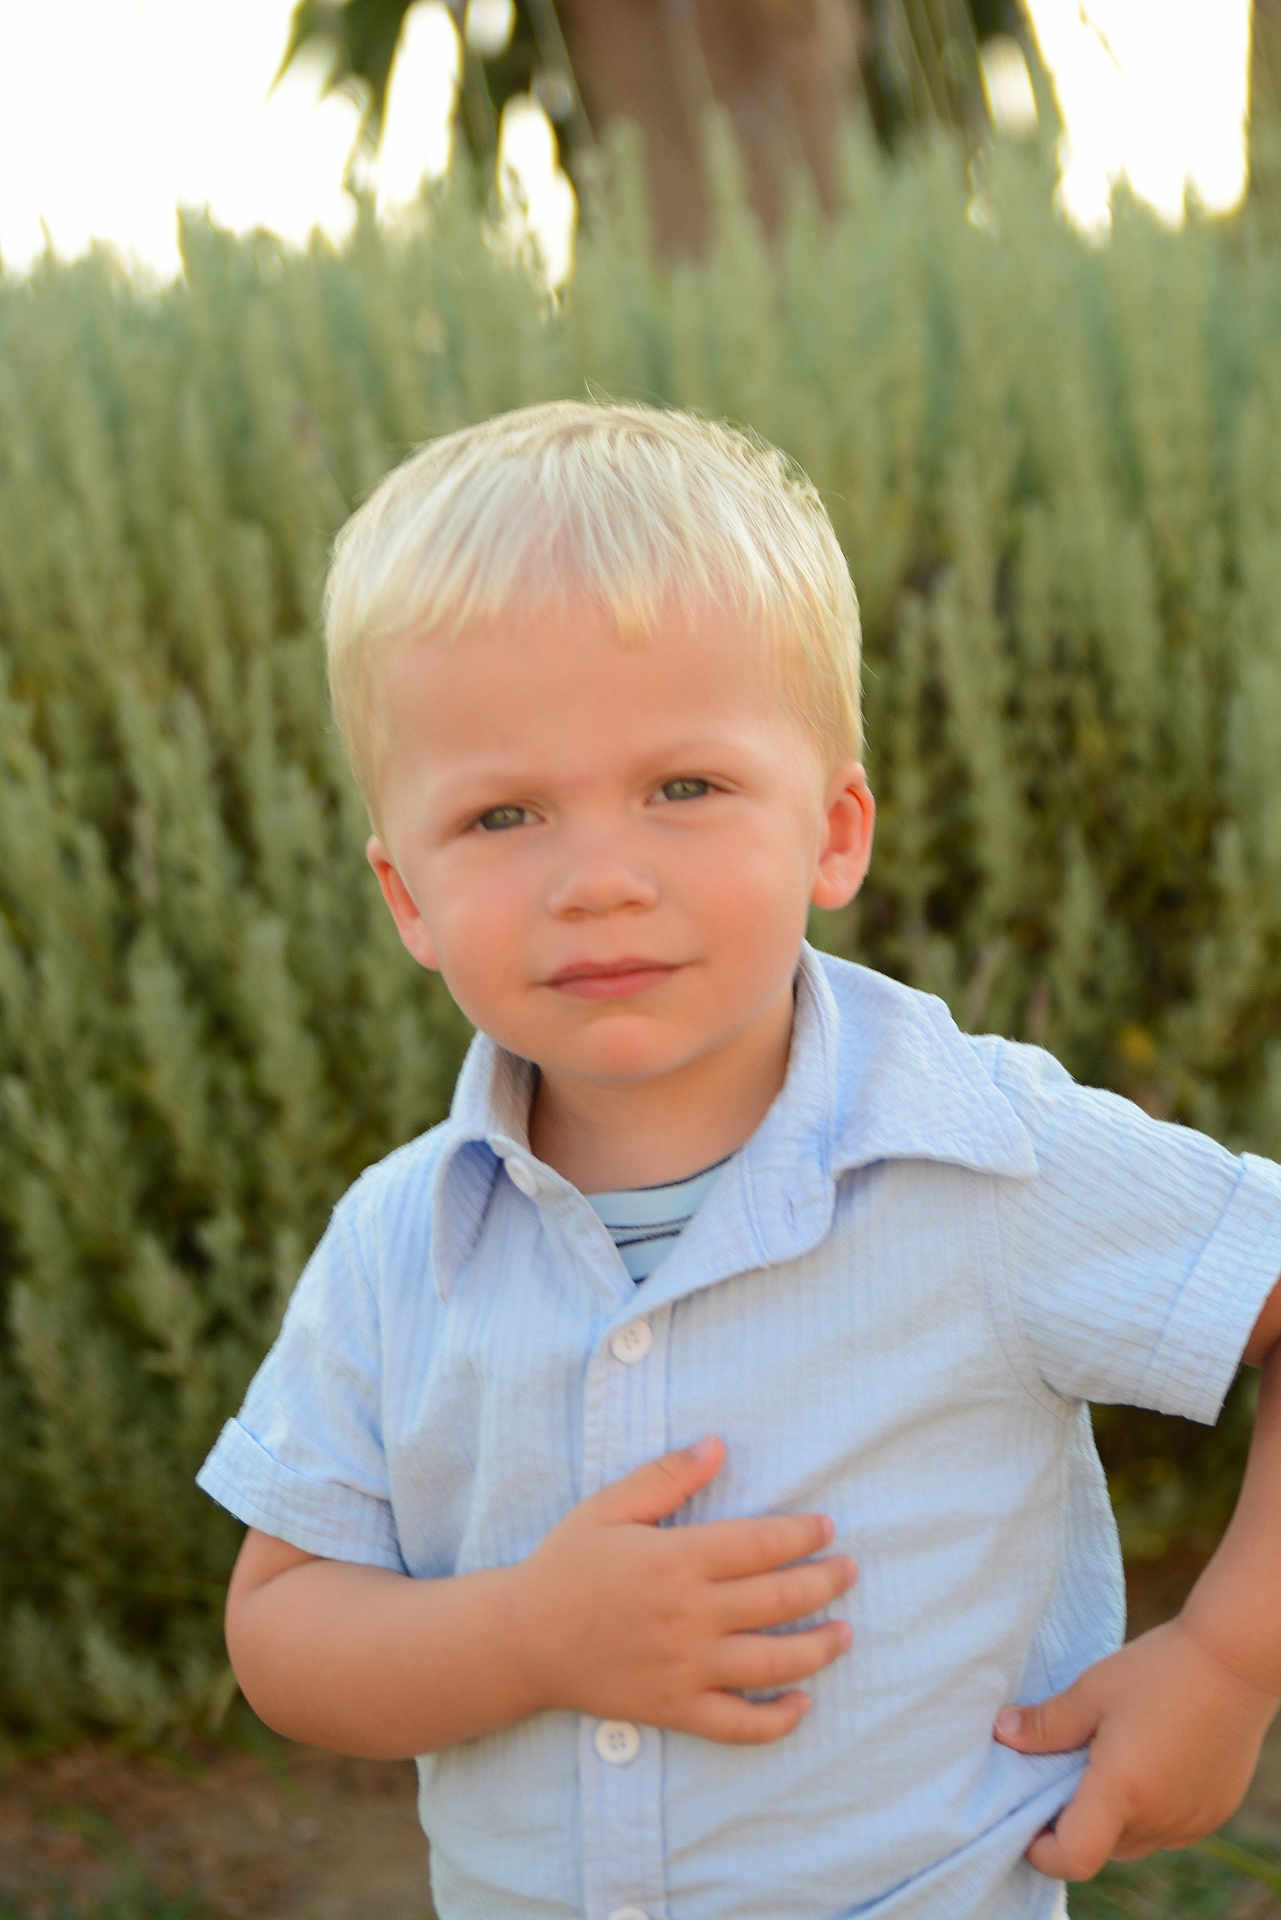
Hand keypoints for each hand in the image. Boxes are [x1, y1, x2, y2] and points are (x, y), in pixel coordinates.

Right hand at [511, 1436, 855, 1743]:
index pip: (761, 1544)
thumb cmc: (566, 1564)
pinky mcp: (675, 1709)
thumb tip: (718, 1445)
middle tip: (850, 1571)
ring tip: (845, 1633)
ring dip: (819, 1648)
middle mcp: (690, 1616)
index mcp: (677, 1560)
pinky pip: (738, 1725)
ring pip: (772, 1662)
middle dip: (825, 1583)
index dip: (802, 1535)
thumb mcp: (609, 1506)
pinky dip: (778, 1720)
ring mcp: (685, 1668)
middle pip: (778, 1599)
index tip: (826, 1528)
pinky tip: (803, 1704)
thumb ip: (666, 1476)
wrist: (522, 1639)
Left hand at [993, 1615, 1280, 1879]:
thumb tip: (1003, 1734)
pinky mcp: (1215, 1813)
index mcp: (1123, 1793)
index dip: (1043, 1851)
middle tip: (1063, 1773)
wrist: (1235, 1661)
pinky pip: (1167, 1829)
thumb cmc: (1158, 1670)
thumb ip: (1046, 1724)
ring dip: (1113, 1817)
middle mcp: (1159, 1820)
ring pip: (1136, 1841)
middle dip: (1075, 1824)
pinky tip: (1146, 1761)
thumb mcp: (1092, 1691)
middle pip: (1103, 1849)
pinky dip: (1147, 1810)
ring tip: (1105, 1761)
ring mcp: (1192, 1821)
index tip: (1029, 1821)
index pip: (1075, 1859)